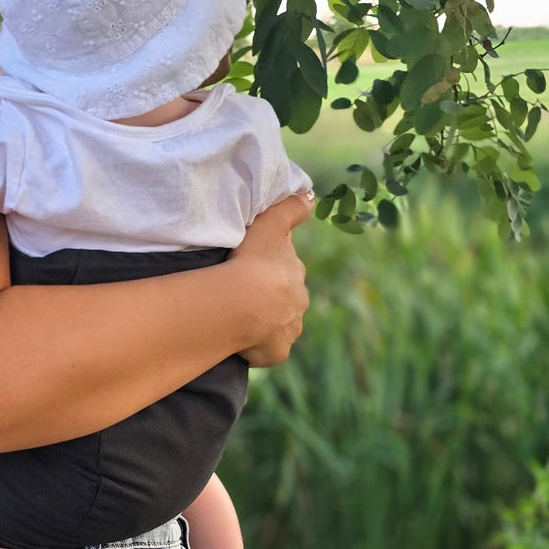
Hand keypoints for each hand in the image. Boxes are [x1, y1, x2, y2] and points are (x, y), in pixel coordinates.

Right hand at [232, 189, 311, 367]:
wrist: (243, 301)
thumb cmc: (253, 260)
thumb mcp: (271, 224)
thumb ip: (290, 209)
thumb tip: (310, 196)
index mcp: (295, 275)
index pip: (286, 272)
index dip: (270, 271)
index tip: (251, 270)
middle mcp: (298, 303)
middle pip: (285, 301)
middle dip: (269, 300)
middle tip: (241, 297)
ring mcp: (289, 329)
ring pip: (277, 326)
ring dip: (263, 325)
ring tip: (238, 320)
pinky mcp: (276, 352)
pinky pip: (267, 352)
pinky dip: (256, 350)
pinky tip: (240, 344)